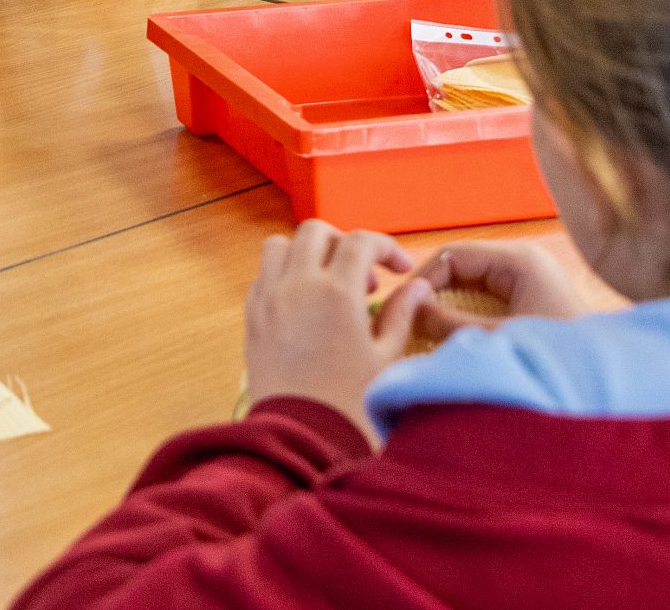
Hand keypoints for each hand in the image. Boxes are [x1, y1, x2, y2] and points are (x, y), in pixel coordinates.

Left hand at [242, 222, 425, 440]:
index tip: (400, 269)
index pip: (360, 241)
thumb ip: (402, 314)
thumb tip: (418, 287)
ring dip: (307, 253)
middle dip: (344, 242)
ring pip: (280, 246)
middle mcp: (296, 285)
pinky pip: (263, 276)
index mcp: (335, 291)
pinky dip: (284, 276)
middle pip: (315, 231)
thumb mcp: (386, 358)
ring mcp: (268, 298)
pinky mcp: (251, 317)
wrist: (301, 438)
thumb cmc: (349, 404)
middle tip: (365, 276)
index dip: (386, 248)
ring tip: (331, 285)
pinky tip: (306, 305)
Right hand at [406, 240, 584, 346]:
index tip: (403, 308)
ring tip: (424, 332)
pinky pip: (484, 301)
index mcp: (519, 259)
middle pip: (459, 268)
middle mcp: (523, 262)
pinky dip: (464, 317)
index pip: (453, 255)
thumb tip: (410, 312)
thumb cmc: (558, 356)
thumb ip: (451, 324)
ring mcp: (527, 280)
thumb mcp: (498, 338)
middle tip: (408, 322)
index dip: (423, 280)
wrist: (606, 384)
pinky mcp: (528, 299)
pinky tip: (451, 338)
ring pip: (469, 285)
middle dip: (433, 294)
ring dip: (447, 307)